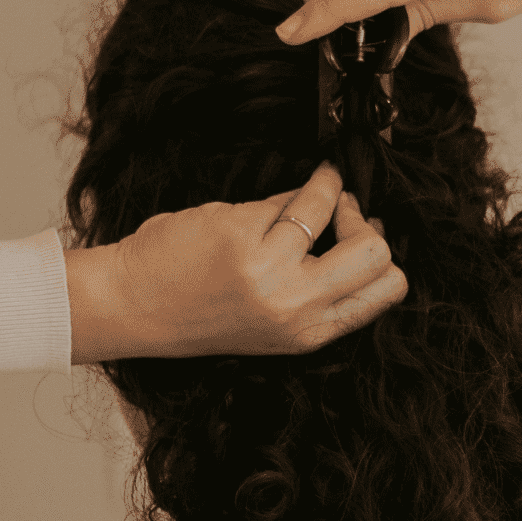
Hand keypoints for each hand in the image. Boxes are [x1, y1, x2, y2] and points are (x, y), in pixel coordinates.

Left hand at [66, 160, 406, 362]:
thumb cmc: (205, 309)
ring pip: (329, 209)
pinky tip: (259, 204)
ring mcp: (270, 271)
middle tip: (340, 212)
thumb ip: (321, 287)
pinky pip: (285, 198)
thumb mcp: (278, 320)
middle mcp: (296, 307)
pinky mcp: (242, 236)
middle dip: (365, 221)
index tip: (358, 234)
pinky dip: (282, 193)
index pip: (387, 291)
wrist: (134, 306)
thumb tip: (366, 225)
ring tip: (312, 187)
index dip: (381, 254)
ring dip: (324, 188)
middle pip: (377, 253)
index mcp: (311, 333)